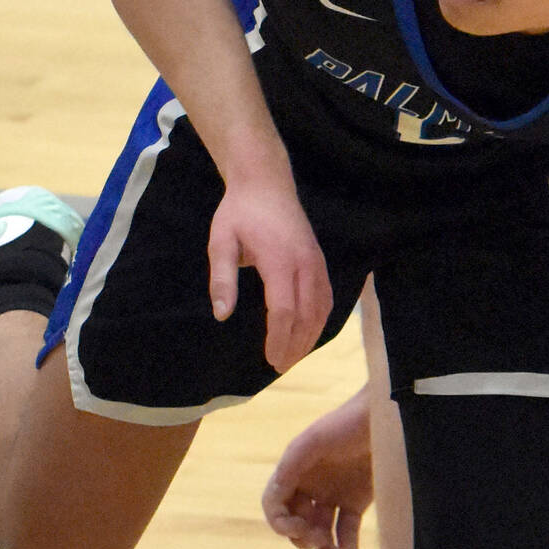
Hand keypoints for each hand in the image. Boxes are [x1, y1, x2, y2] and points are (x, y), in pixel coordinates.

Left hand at [206, 170, 331, 373]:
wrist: (266, 182)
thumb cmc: (239, 212)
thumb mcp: (221, 242)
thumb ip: (222, 280)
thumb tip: (222, 315)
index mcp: (279, 260)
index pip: (284, 310)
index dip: (279, 339)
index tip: (271, 360)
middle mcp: (305, 263)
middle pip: (307, 315)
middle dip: (296, 345)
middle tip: (281, 367)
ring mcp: (316, 261)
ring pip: (321, 308)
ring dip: (310, 336)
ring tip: (294, 356)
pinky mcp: (319, 260)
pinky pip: (327, 296)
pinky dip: (321, 319)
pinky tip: (310, 332)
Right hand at [261, 386, 373, 548]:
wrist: (384, 419)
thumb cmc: (345, 424)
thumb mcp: (313, 441)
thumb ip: (291, 466)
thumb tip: (274, 496)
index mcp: (293, 474)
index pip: (275, 506)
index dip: (282, 523)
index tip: (301, 528)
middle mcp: (309, 488)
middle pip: (296, 524)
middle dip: (304, 538)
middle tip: (321, 540)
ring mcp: (333, 496)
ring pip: (320, 531)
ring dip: (323, 548)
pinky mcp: (356, 502)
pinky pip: (346, 529)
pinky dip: (346, 545)